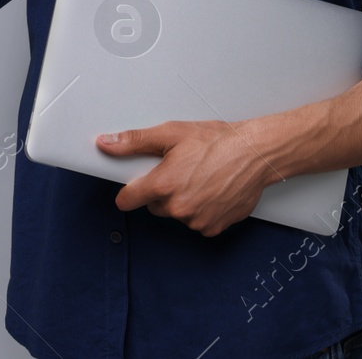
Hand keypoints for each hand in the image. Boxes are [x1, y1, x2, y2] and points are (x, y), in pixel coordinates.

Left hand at [97, 120, 285, 236]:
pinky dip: (203, 210)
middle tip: (181, 171)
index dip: (129, 192)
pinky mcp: (214, 227)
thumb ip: (134, 141)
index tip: (133, 189)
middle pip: (155, 206)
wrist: (256, 154)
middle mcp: (178, 207)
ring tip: (201, 178)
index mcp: (162, 185)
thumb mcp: (171, 133)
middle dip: (163, 192)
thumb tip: (106, 143)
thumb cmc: (217, 141)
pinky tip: (213, 191)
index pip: (128, 200)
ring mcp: (196, 220)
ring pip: (178, 214)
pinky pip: (198, 222)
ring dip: (184, 201)